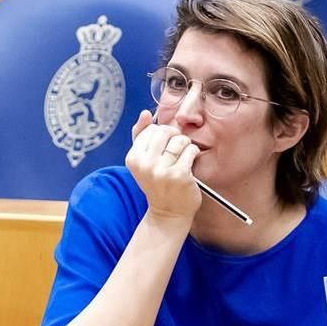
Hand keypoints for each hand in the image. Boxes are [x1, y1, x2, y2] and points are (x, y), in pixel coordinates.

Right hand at [125, 109, 200, 225]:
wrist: (167, 212)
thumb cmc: (156, 183)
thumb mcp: (142, 161)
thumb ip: (140, 136)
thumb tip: (144, 113)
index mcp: (133, 158)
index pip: (150, 130)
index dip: (161, 134)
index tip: (165, 145)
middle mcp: (145, 164)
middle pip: (165, 132)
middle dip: (174, 136)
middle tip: (176, 148)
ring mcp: (162, 171)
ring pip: (180, 140)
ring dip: (186, 144)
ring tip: (183, 155)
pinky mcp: (180, 176)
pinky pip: (191, 151)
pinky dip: (193, 153)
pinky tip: (190, 162)